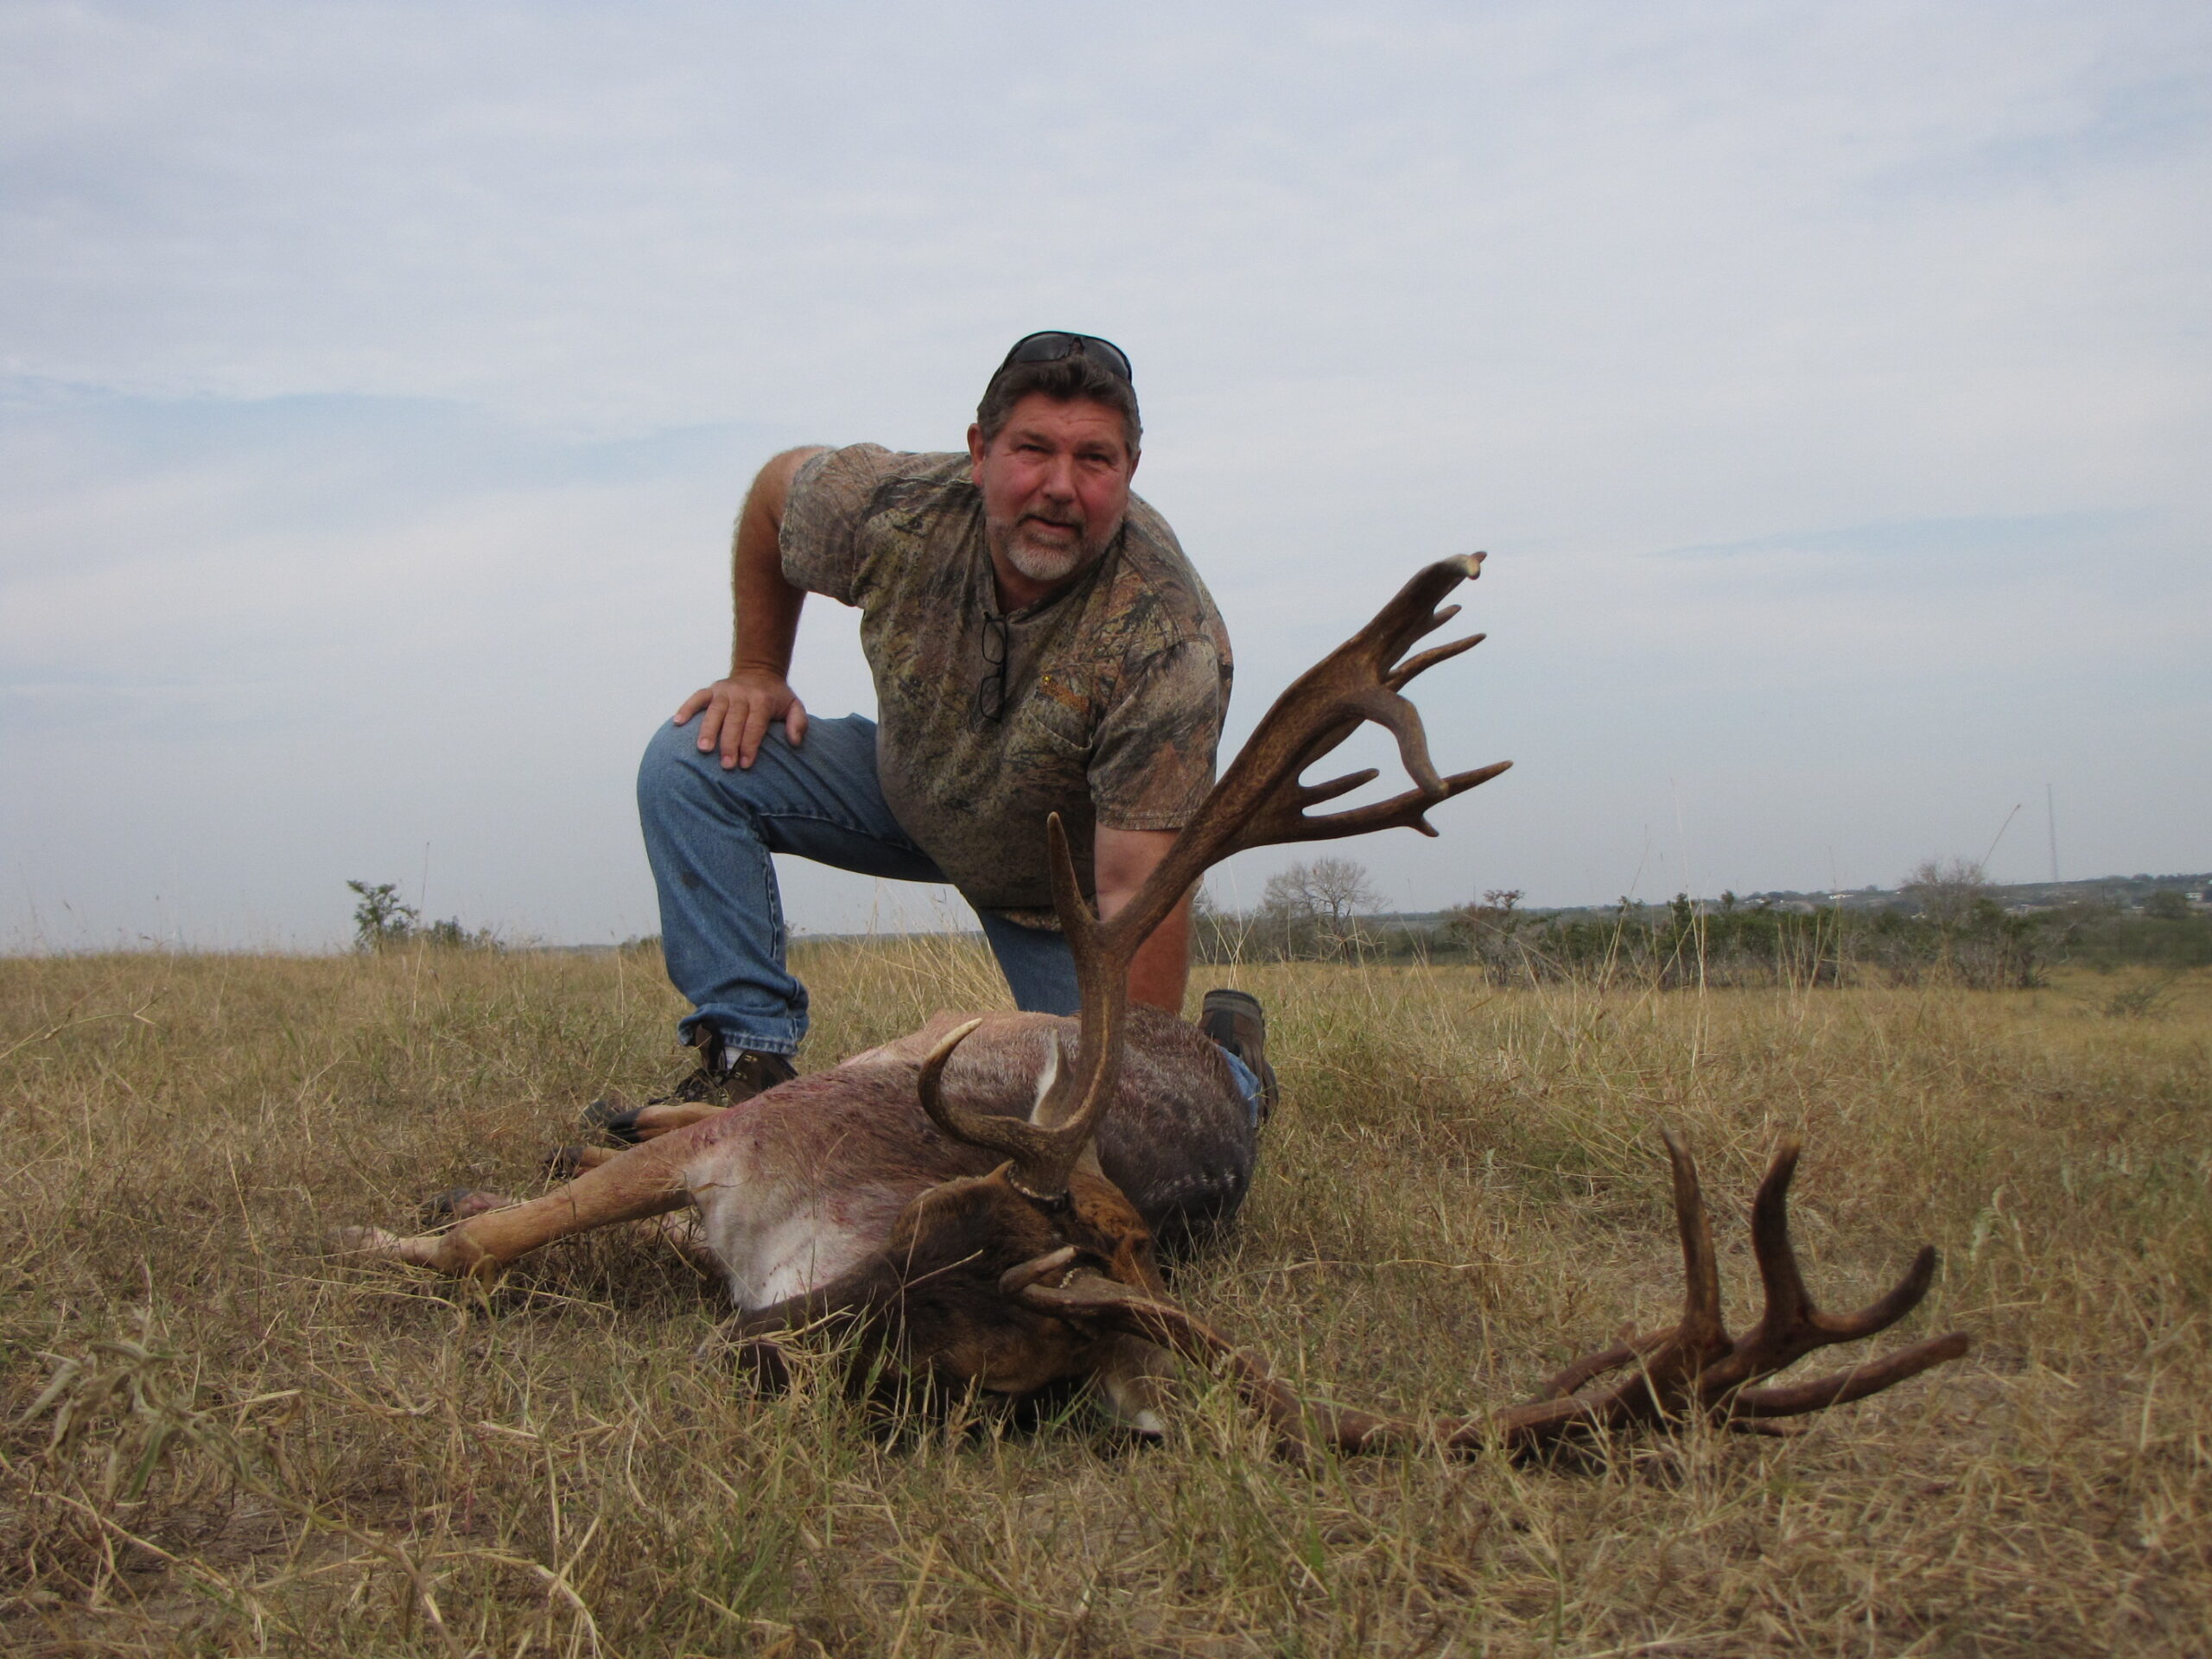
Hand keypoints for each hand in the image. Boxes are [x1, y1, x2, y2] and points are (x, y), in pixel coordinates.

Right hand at [675, 669, 808, 769]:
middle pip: (734, 720)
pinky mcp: (711, 689)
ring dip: (708, 730)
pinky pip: (697, 697)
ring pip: (714, 711)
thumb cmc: (776, 697)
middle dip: (730, 743)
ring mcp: (724, 691)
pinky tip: (677, 722)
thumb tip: (795, 741)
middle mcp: (741, 694)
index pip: (755, 725)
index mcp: (762, 700)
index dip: (750, 745)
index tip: (745, 765)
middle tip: (726, 765)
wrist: (760, 670)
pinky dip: (686, 708)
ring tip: (703, 749)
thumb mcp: (794, 706)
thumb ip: (798, 723)